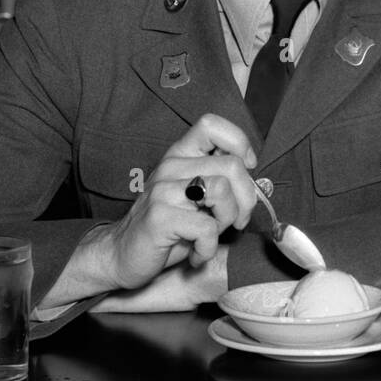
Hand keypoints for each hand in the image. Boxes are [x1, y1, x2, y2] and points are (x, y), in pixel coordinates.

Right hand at [99, 114, 257, 290]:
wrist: (122, 256)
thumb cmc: (169, 228)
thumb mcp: (196, 197)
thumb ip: (220, 181)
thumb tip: (257, 184)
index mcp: (180, 155)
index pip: (212, 124)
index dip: (238, 143)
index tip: (245, 169)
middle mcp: (171, 166)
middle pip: (232, 165)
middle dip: (245, 200)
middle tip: (235, 221)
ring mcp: (163, 190)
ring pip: (223, 191)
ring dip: (226, 221)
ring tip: (210, 235)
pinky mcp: (160, 216)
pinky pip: (207, 228)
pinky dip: (209, 248)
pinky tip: (196, 253)